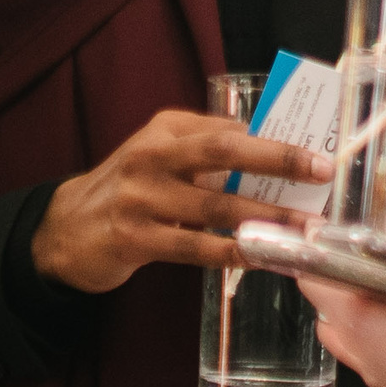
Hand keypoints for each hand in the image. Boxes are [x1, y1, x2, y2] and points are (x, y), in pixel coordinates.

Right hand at [29, 110, 333, 296]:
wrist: (65, 229)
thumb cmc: (128, 190)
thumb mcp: (160, 156)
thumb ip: (206, 152)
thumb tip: (271, 160)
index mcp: (165, 130)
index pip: (227, 129)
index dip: (273, 140)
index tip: (314, 150)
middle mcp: (152, 156)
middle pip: (223, 152)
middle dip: (277, 160)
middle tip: (320, 171)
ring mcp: (141, 197)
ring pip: (216, 206)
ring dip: (266, 218)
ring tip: (304, 228)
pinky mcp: (134, 238)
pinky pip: (195, 248)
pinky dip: (233, 252)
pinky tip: (262, 258)